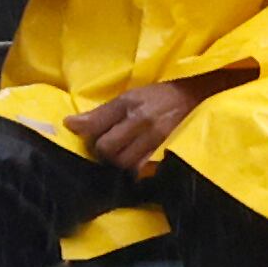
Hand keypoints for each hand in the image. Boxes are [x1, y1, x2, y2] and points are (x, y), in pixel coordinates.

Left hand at [65, 71, 234, 176]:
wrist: (197, 97)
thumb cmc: (159, 97)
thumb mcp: (130, 96)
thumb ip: (101, 113)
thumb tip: (70, 124)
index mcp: (129, 103)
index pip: (96, 125)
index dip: (88, 135)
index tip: (89, 136)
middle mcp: (142, 120)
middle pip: (107, 149)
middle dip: (103, 151)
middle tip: (109, 147)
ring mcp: (156, 138)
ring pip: (123, 162)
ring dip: (119, 162)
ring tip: (123, 154)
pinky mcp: (167, 151)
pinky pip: (142, 170)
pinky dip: (135, 170)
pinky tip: (136, 163)